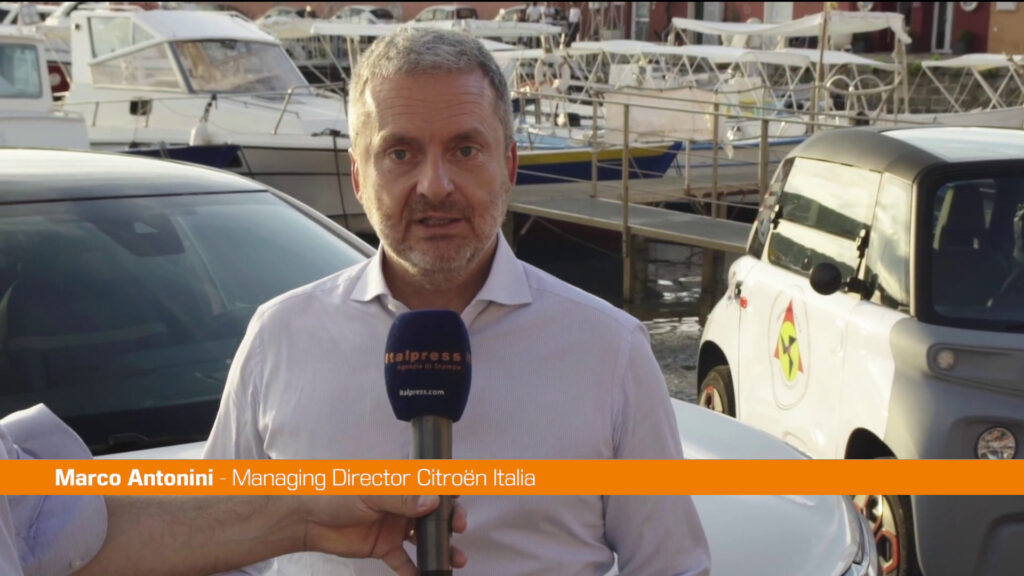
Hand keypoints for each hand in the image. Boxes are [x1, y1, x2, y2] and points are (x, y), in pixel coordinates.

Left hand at [300, 495, 467, 574]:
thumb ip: (402, 498)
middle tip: (458, 529)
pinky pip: (405, 562)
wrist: (308, 519)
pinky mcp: (384, 547)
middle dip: (450, 523)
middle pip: (434, 514)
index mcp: (401, 484)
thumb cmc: (337, 493)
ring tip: (455, 560)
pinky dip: (416, 572)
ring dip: (441, 549)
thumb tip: (433, 502)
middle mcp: (402, 505)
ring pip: (425, 540)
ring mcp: (395, 527)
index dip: (449, 493)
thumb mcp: (371, 492)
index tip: (459, 501)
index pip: (432, 485)